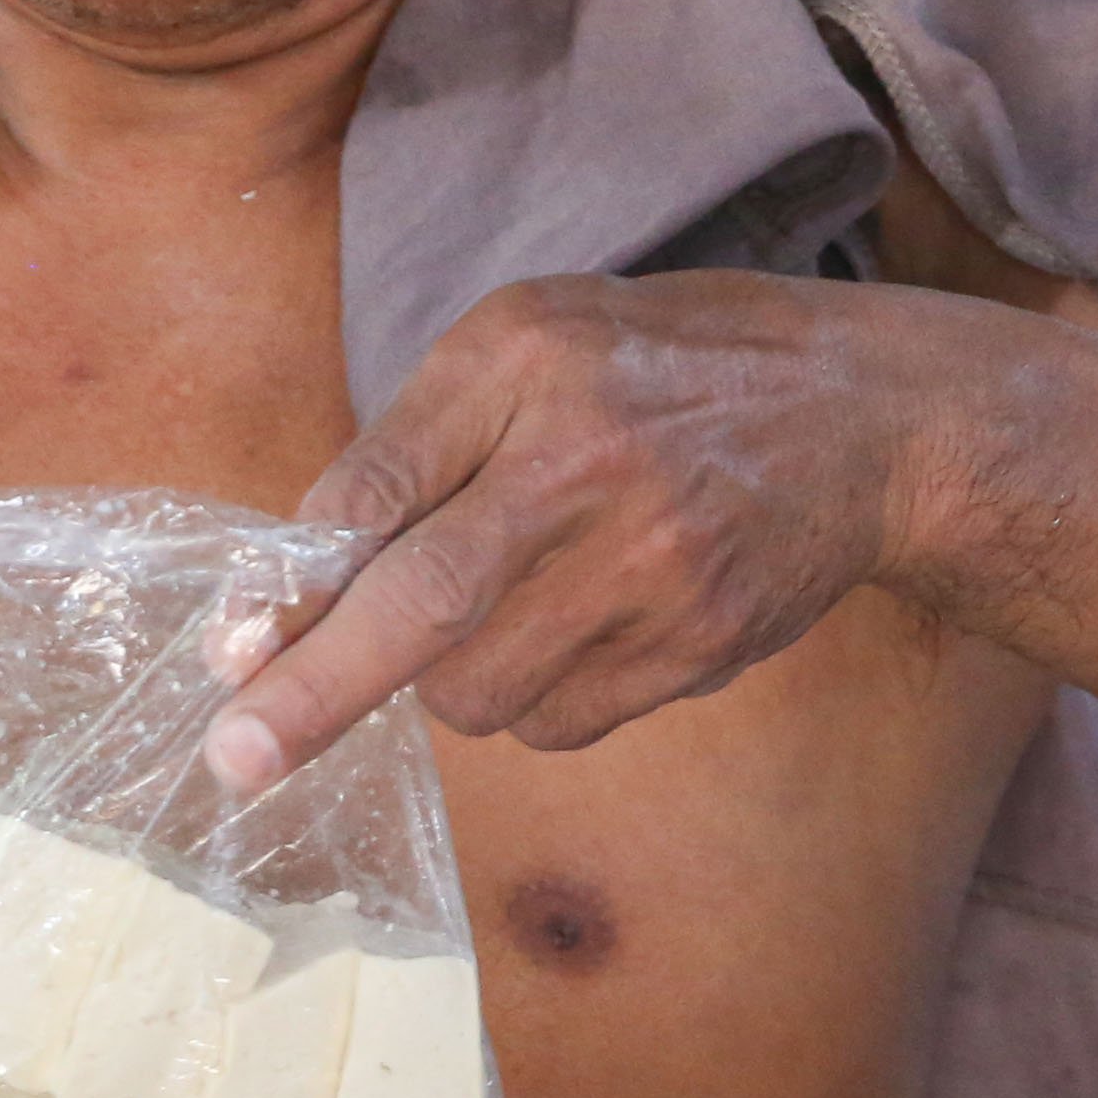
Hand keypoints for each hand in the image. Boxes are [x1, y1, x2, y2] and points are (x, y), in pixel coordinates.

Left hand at [204, 272, 953, 787]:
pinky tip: (575, 627)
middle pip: (424, 607)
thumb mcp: (529, 338)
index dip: (297, 585)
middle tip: (236, 758)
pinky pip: (559, 722)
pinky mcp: (700, 646)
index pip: (379, 489)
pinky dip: (531, 698)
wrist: (868, 419)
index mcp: (529, 364)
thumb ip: (410, 443)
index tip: (229, 656)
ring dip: (446, 681)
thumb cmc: (661, 369)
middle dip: (315, 693)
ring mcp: (656, 567)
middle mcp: (591, 464)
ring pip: (483, 690)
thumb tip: (295, 581)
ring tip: (500, 608)